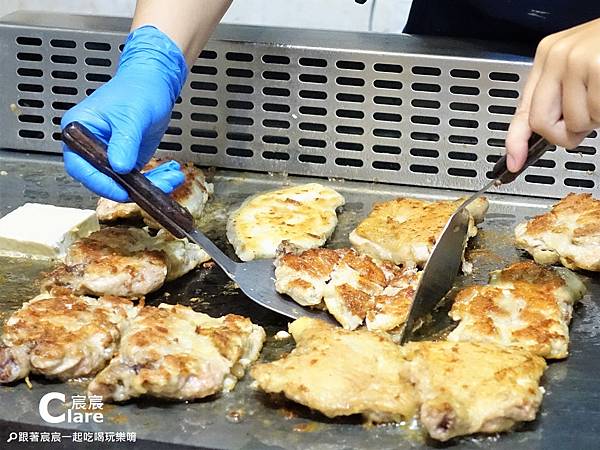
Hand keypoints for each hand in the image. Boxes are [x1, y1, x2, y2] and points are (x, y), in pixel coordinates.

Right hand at [61, 25, 187, 201]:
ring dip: (149, 186)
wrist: (155, 83)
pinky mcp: (127, 159)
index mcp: (80, 131)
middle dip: (131, 187)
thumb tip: (119, 168)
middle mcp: (91, 146)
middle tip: (157, 186)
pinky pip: (137, 178)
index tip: (121, 191)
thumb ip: (125, 142)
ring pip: (123, 183)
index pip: (80, 167)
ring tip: (171, 179)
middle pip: (102, 179)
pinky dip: (155, 180)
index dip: (100, 183)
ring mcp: (109, 154)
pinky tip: (171, 175)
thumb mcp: (132, 116)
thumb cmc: (138, 89)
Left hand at [506, 18, 599, 171]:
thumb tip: (544, 132)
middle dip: (566, 133)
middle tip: (586, 121)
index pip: (523, 109)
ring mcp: (577, 61)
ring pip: (575, 121)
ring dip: (595, 118)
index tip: (514, 161)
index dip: (516, 141)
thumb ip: (559, 96)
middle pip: (542, 123)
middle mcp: (557, 57)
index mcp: (548, 56)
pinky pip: (596, 113)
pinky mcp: (597, 66)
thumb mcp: (580, 68)